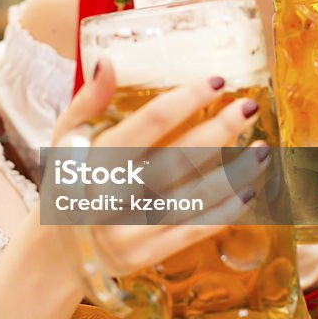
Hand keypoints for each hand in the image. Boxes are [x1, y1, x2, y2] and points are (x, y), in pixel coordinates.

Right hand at [52, 59, 261, 276]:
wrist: (54, 251)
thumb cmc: (67, 180)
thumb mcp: (66, 137)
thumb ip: (88, 101)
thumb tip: (108, 62)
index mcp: (94, 159)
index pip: (149, 123)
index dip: (186, 100)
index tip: (218, 81)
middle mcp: (112, 196)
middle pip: (178, 159)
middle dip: (219, 132)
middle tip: (249, 108)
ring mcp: (129, 230)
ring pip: (192, 198)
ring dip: (233, 174)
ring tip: (262, 150)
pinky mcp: (144, 256)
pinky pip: (191, 233)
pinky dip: (222, 213)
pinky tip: (247, 192)